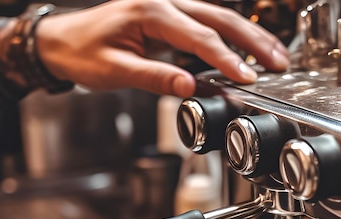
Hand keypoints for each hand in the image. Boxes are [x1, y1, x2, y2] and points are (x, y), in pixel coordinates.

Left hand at [36, 0, 289, 96]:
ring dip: (248, 37)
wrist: (61, 42)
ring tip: (274, 56)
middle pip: (219, 17)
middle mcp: (163, 3)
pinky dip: (230, 39)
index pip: (199, 37)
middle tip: (279, 62)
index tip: (248, 78)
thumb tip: (190, 87)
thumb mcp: (116, 70)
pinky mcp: (169, 19)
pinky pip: (206, 25)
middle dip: (253, 41)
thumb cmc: (83, 53)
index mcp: (150, 12)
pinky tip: (246, 52)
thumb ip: (155, 78)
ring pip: (218, 17)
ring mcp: (168, 7)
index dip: (227, 60)